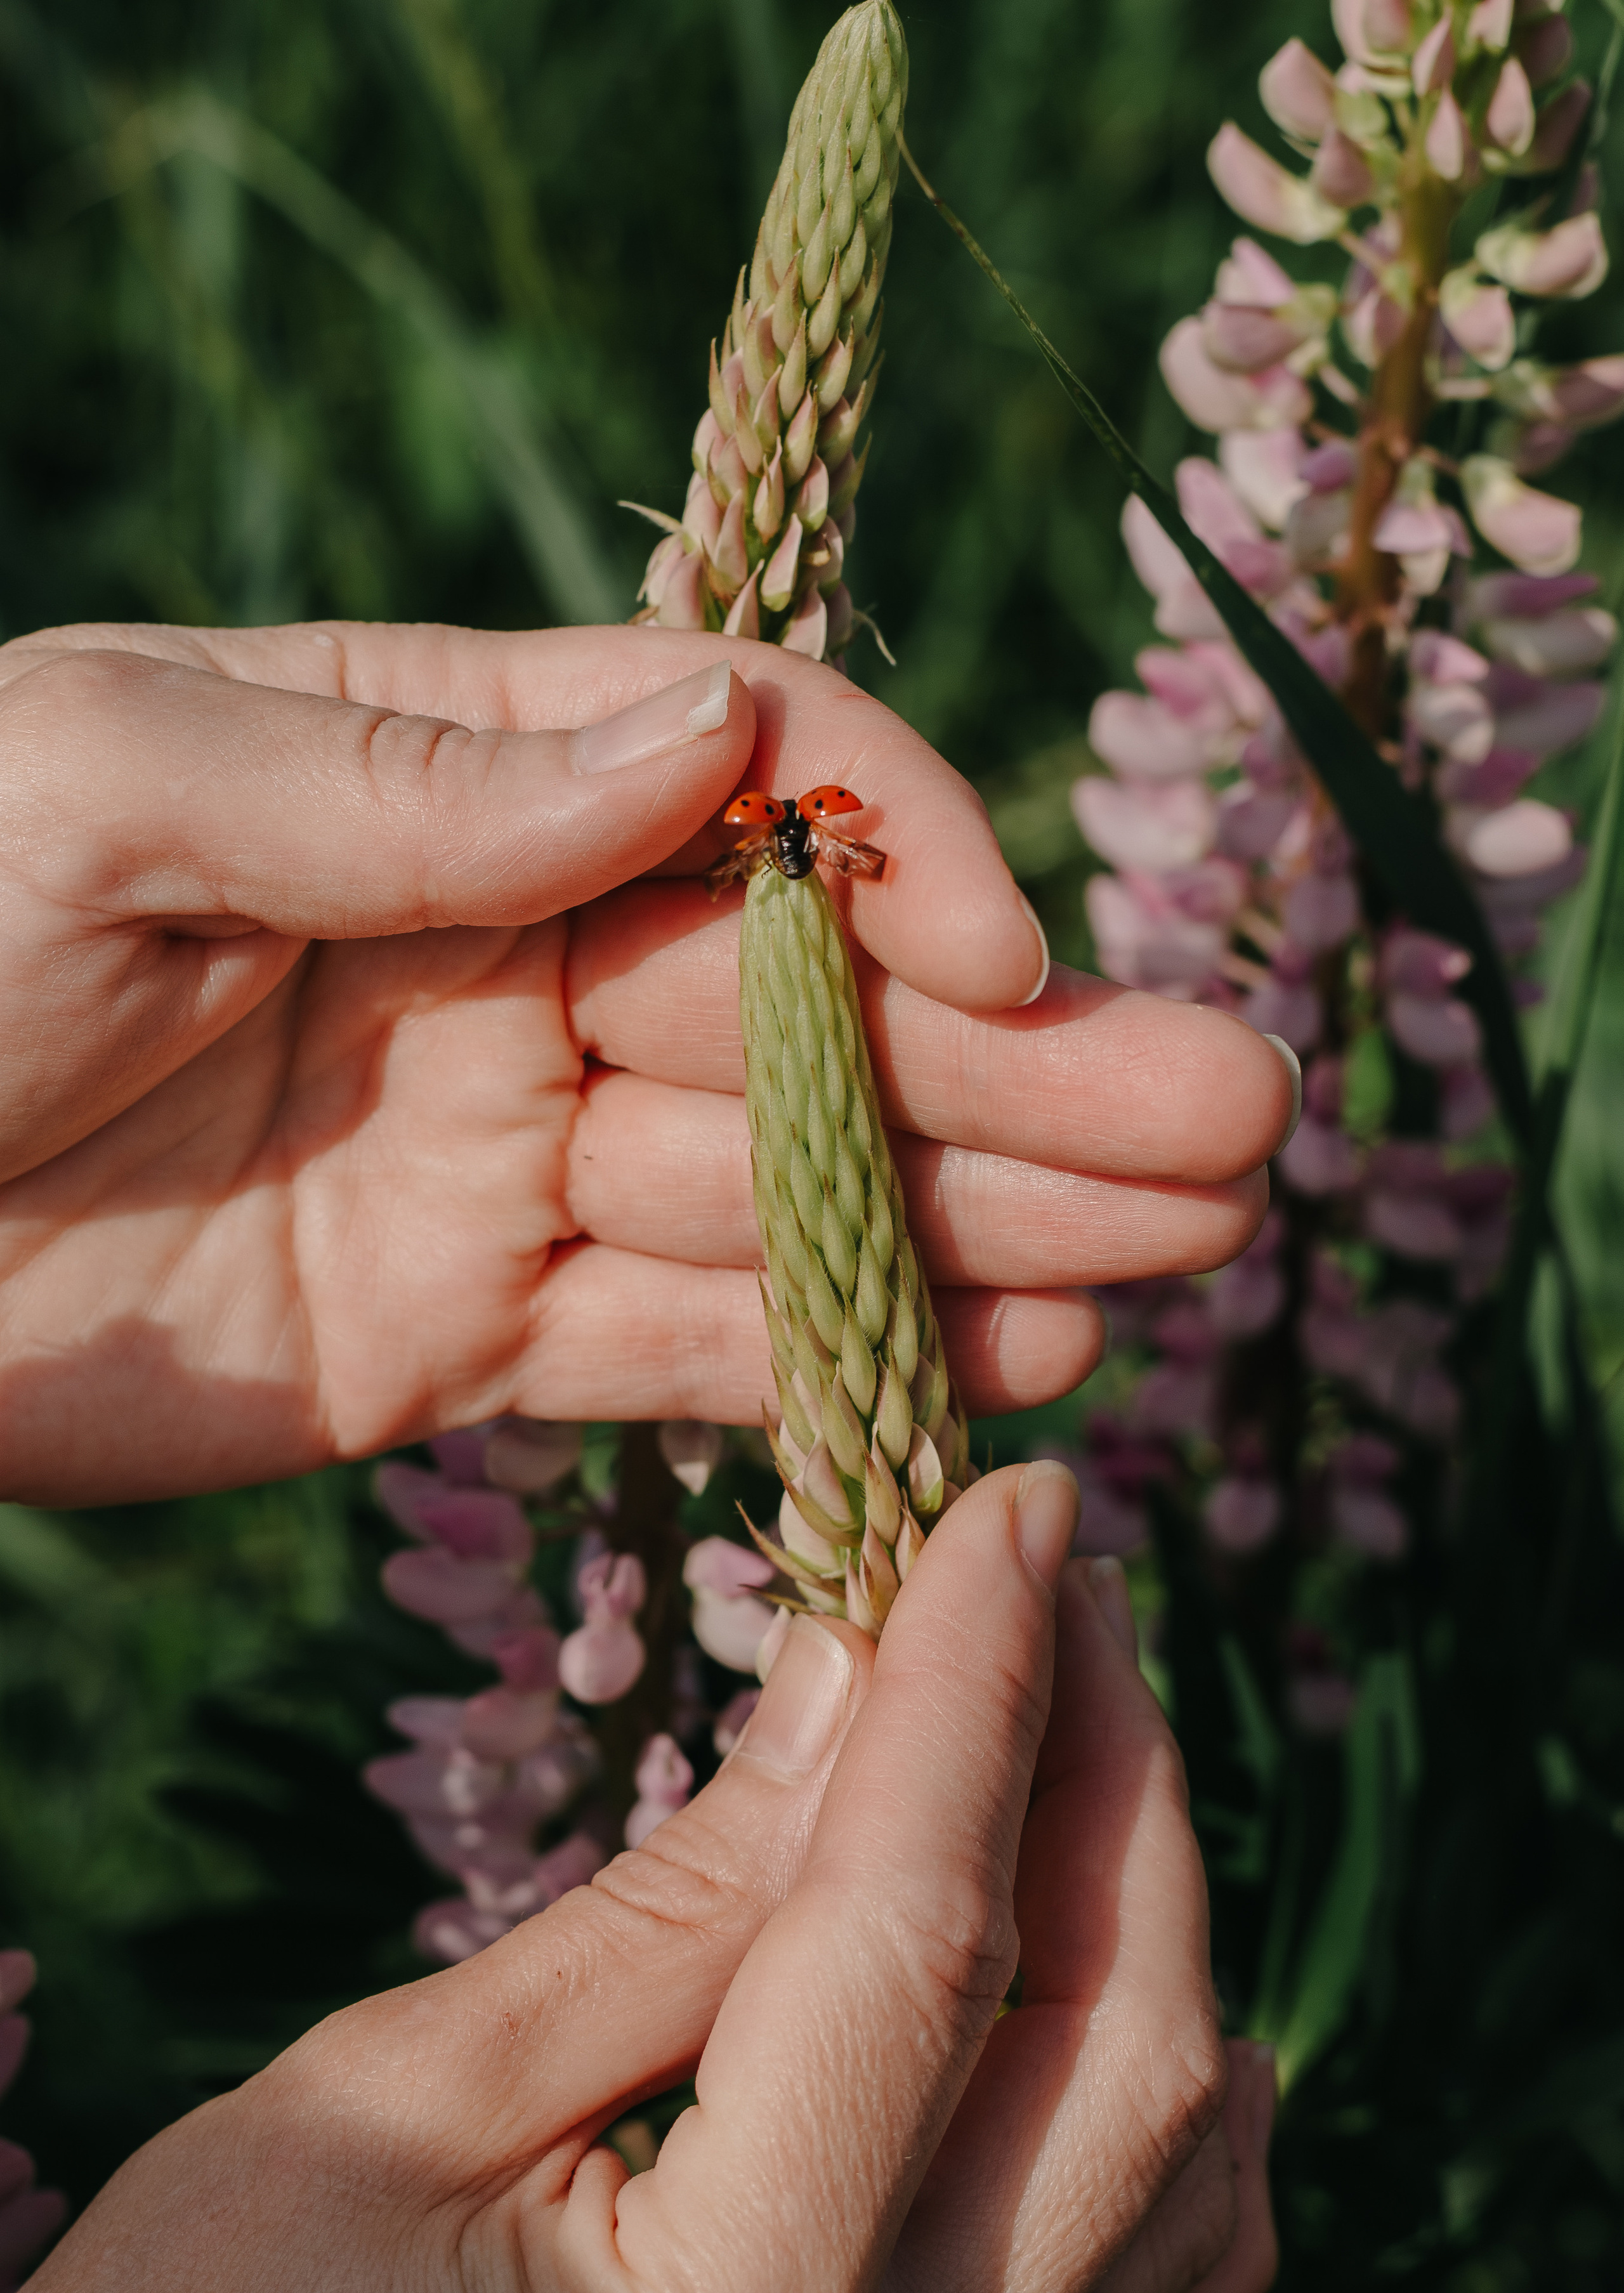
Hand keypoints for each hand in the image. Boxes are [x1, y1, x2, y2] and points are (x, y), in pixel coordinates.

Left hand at [0, 623, 1291, 1503]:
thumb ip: (415, 780)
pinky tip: (1014, 1360)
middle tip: (1238, 1122)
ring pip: (784, 1192)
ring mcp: (495, 1156)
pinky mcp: (454, 1338)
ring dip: (986, 1221)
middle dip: (1026, 1066)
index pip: (741, 772)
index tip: (1009, 966)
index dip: (900, 855)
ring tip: (1186, 1249)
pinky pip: (678, 1350)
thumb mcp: (103, 787)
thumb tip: (708, 733)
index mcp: (432, 769)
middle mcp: (499, 952)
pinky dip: (834, 1363)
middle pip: (810, 1004)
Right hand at [0, 1469, 1271, 2292]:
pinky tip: (1193, 2036)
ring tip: (1093, 1736)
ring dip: (1160, 1924)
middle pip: (1109, 2038)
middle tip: (1054, 1586)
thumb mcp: (401, 2103)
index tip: (1010, 1501)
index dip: (976, 1678)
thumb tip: (855, 1678)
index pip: (921, 1922)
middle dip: (1105, 1771)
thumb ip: (672, 1908)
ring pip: (1175, 2182)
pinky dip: (1196, 2161)